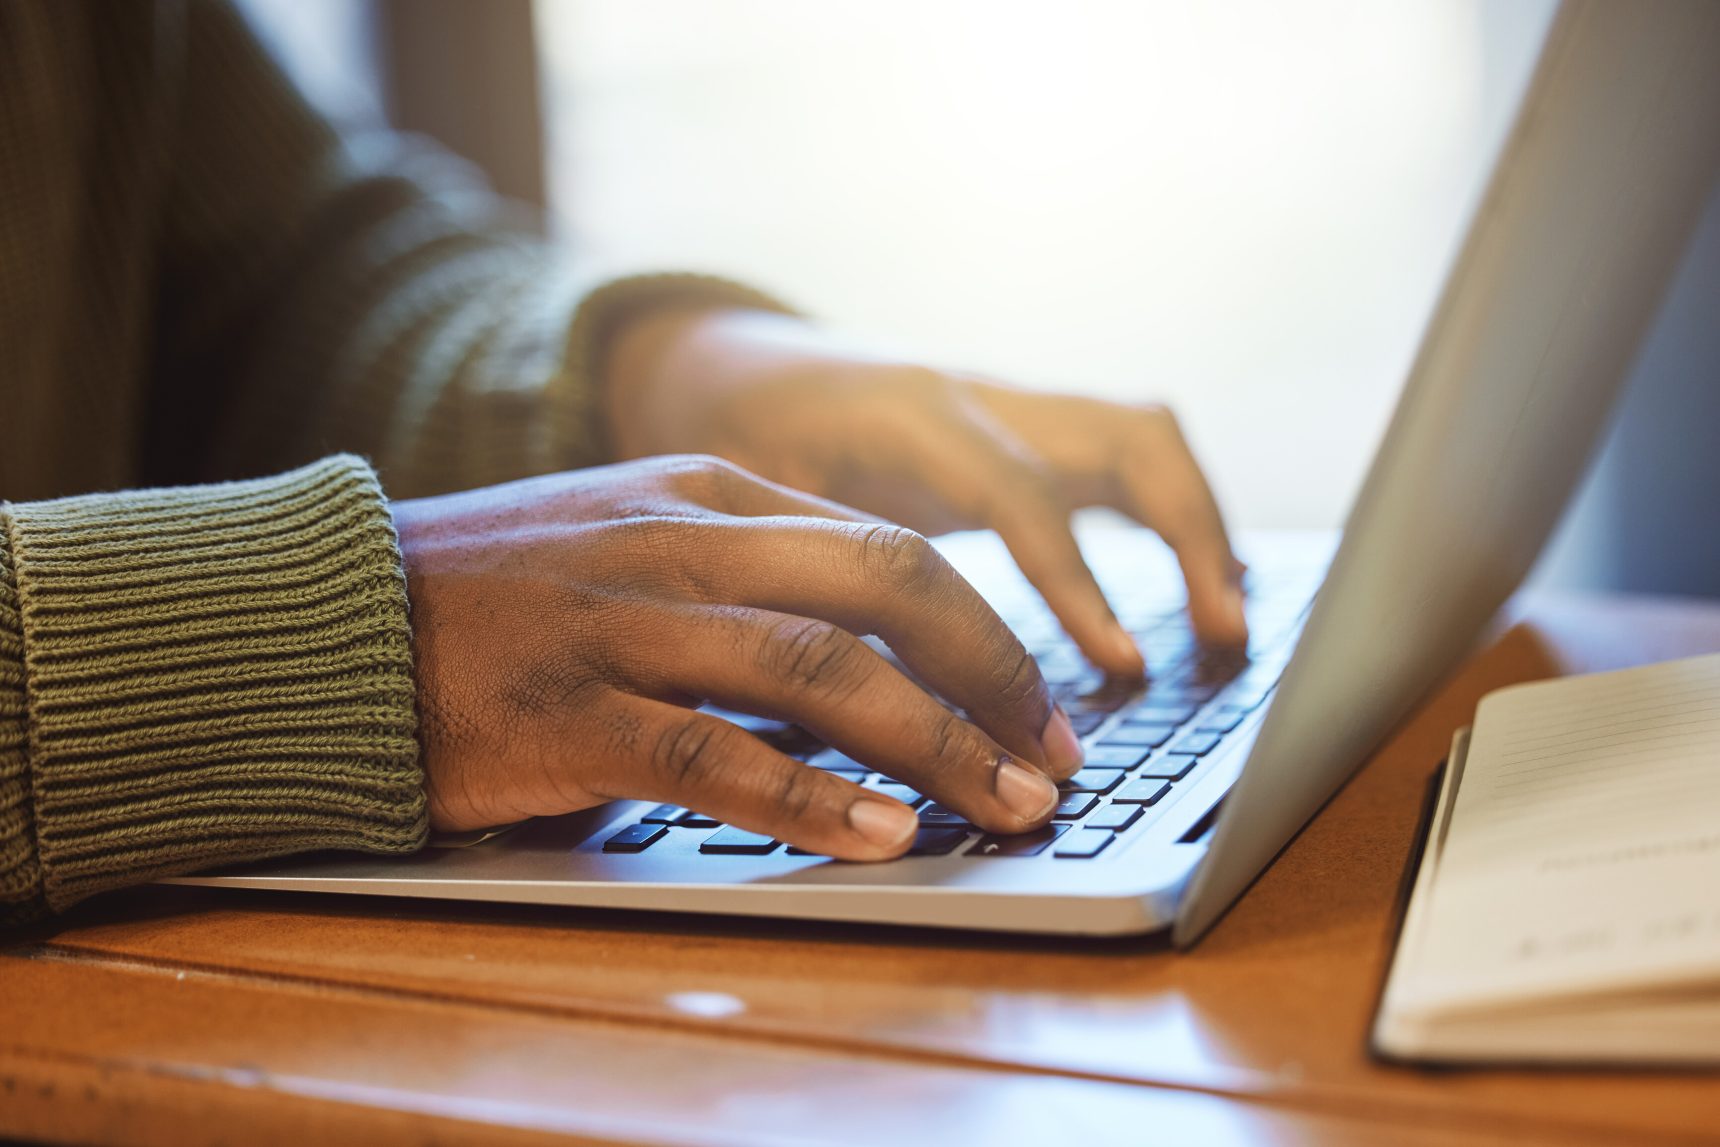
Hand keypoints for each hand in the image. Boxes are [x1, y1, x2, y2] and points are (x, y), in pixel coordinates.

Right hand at [391, 456, 1084, 854]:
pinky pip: (710, 752)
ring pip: (817, 666)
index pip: (886, 548)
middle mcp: (678, 541)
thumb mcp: (633, 542)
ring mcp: (622, 621)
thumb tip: (871, 654)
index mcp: (706, 493)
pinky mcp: (566, 711)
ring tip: (1002, 804)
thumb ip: (742, 575)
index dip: (988, 630)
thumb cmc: (499, 594)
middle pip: (882, 588)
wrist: (332, 619)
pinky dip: (806, 795)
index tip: (1041, 703)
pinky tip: (875, 833)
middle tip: (1053, 755)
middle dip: (992, 674)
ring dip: (930, 741)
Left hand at [606, 307, 1247, 677]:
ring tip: (1228, 624)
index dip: (1077, 584)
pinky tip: (1195, 588)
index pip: (1020, 493)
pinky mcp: (1022, 423)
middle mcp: (976, 396)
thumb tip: (896, 700)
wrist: (724, 362)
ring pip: (1141, 433)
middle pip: (1126, 437)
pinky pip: (1121, 456)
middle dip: (1191, 536)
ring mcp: (1008, 401)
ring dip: (1200, 523)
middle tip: (1223, 641)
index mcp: (908, 416)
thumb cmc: (728, 442)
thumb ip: (827, 577)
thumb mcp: (755, 510)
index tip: (1123, 667)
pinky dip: (1170, 517)